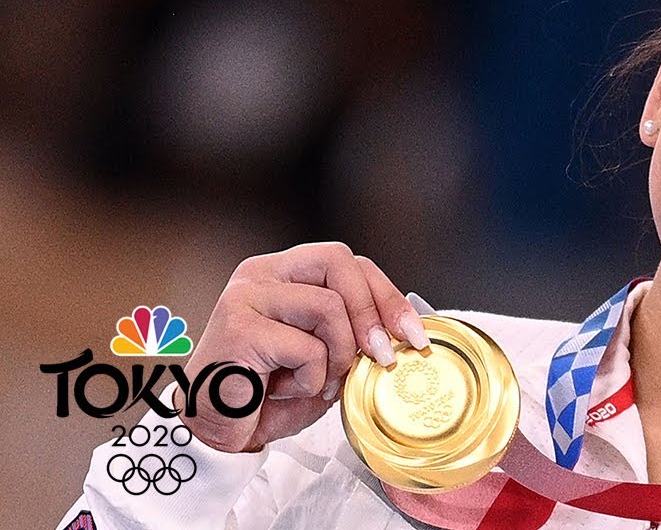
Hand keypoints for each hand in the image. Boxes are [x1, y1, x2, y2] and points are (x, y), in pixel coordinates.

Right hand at [176, 242, 429, 451]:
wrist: (217, 431)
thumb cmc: (268, 393)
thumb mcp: (325, 356)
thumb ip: (354, 333)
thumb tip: (406, 326)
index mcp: (283, 272)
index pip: (346, 261)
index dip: (385, 294)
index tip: (412, 332)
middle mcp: (261, 274)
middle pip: (339, 262)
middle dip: (372, 311)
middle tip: (382, 355)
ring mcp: (246, 296)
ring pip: (328, 306)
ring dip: (337, 355)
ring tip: (317, 380)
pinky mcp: (239, 328)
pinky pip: (306, 348)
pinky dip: (309, 378)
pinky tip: (285, 389)